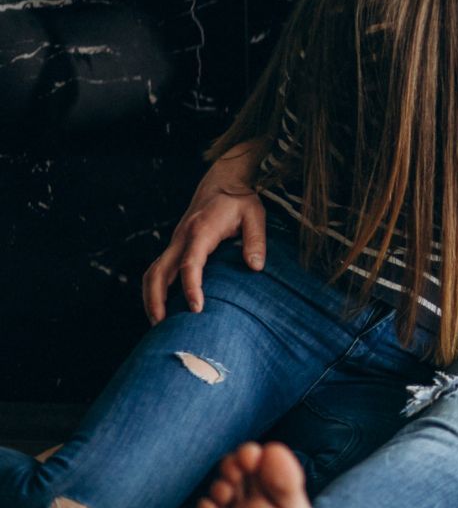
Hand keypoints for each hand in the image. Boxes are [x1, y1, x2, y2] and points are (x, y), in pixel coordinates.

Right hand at [142, 146, 267, 323]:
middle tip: (164, 328)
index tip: (196, 309)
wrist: (222, 180)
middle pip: (157, 272)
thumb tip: (255, 267)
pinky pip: (158, 270)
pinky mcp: (175, 245)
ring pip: (152, 273)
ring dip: (151, 298)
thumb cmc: (240, 200)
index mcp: (201, 231)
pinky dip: (156, 289)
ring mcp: (175, 242)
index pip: (190, 263)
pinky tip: (164, 307)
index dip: (190, 287)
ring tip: (159, 325)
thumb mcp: (255, 215)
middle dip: (156, 301)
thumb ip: (256, 240)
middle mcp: (182, 238)